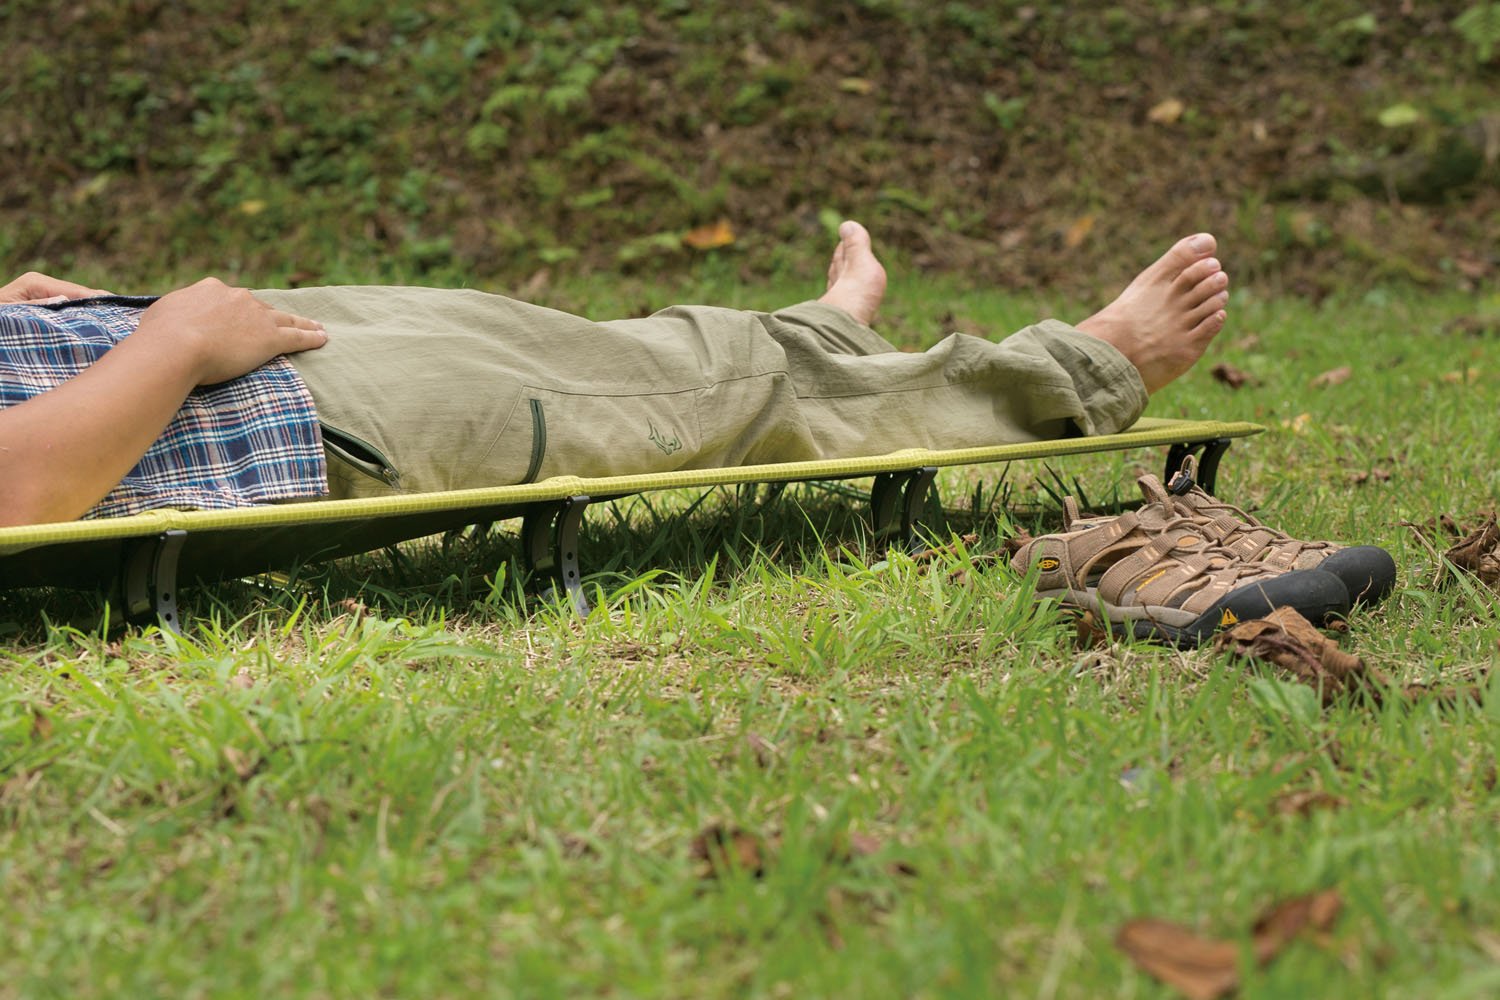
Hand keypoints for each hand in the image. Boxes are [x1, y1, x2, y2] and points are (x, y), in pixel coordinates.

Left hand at [0, 271, 114, 303]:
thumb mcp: (10, 314)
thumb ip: (35, 307)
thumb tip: (64, 300)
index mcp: (35, 282)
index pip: (71, 290)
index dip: (93, 298)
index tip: (114, 305)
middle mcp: (43, 282)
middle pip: (78, 292)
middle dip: (98, 301)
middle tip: (124, 310)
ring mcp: (46, 290)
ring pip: (77, 297)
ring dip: (94, 307)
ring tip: (118, 313)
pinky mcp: (48, 299)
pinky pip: (71, 303)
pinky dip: (85, 310)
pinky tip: (101, 316)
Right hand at [135, 277, 327, 385]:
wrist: (176, 346)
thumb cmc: (159, 335)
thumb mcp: (160, 315)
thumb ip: (172, 314)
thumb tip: (165, 320)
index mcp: (211, 289)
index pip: (228, 298)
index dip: (234, 310)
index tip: (237, 317)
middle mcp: (237, 297)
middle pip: (259, 307)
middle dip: (268, 316)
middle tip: (279, 323)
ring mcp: (256, 317)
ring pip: (285, 319)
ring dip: (301, 322)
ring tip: (316, 327)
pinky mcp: (270, 338)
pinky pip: (297, 336)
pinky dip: (311, 337)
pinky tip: (323, 339)